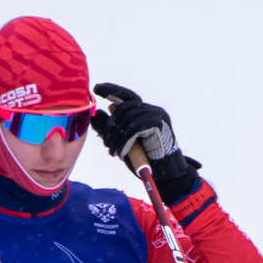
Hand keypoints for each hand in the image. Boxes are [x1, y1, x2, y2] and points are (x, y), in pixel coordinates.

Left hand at [93, 84, 201, 203]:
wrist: (165, 175)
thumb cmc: (145, 160)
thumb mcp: (122, 143)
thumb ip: (111, 129)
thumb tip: (97, 114)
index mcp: (143, 112)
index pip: (126, 96)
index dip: (112, 90)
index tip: (97, 88)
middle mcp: (151, 110)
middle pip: (124, 107)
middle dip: (111, 125)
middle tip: (107, 144)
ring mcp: (157, 115)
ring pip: (128, 118)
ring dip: (117, 137)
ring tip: (114, 152)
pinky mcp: (159, 123)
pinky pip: (135, 127)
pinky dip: (125, 140)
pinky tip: (122, 152)